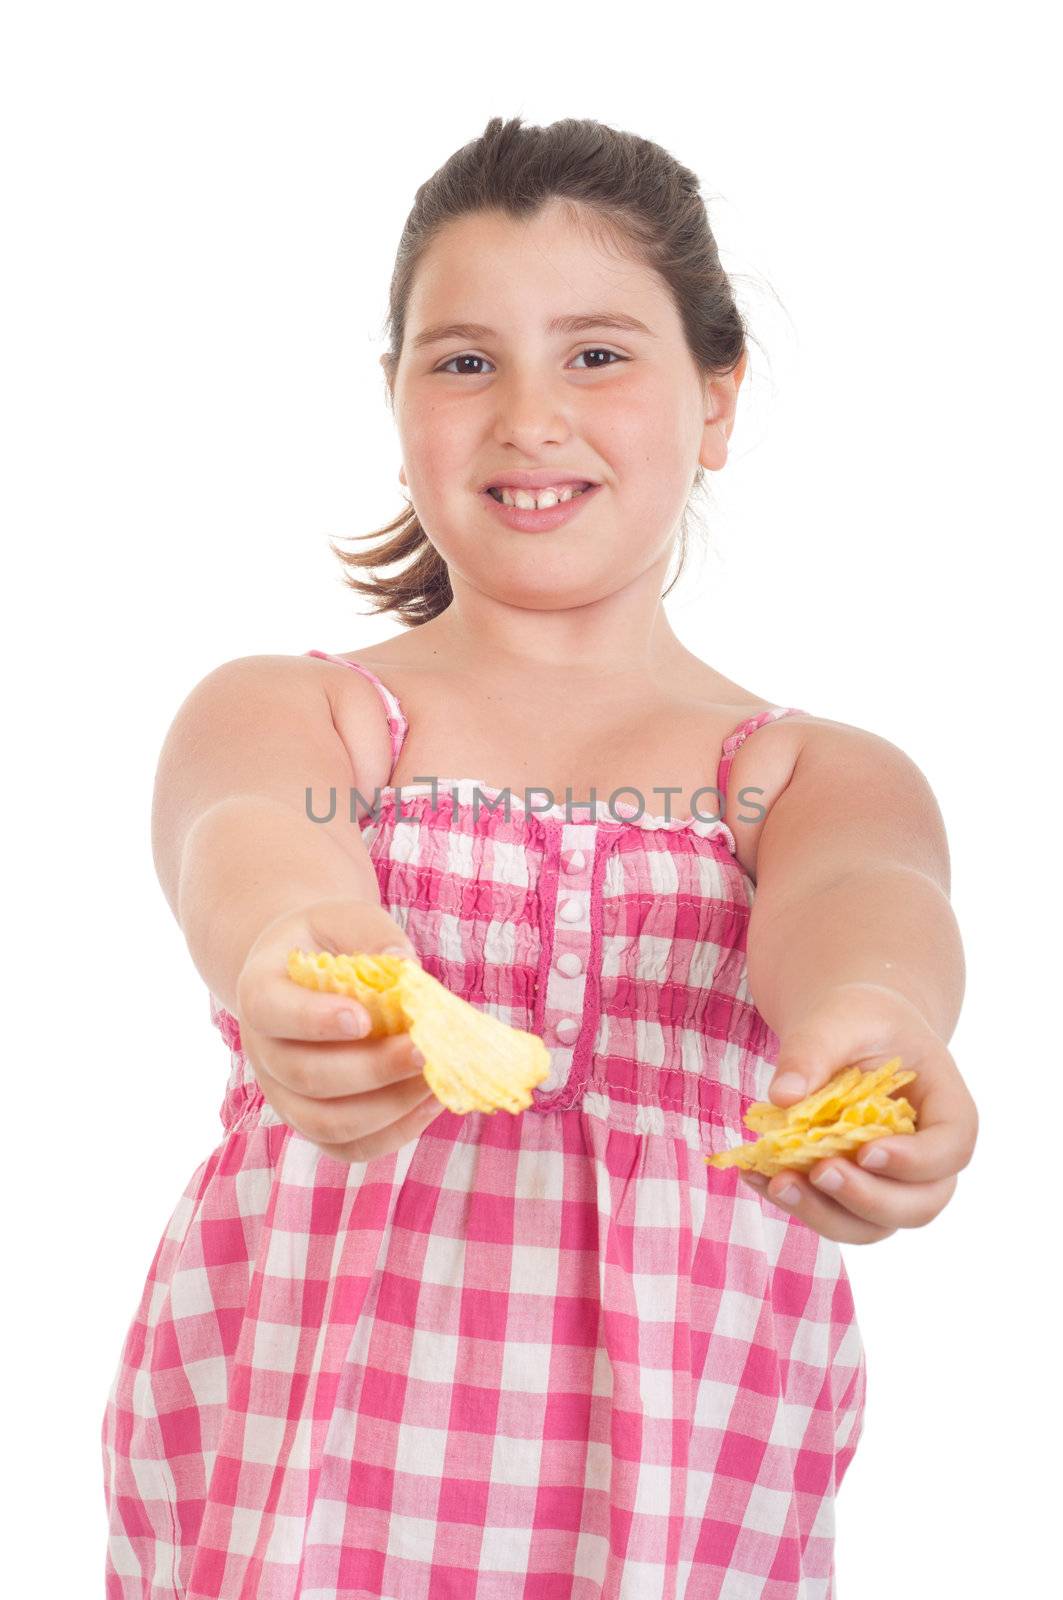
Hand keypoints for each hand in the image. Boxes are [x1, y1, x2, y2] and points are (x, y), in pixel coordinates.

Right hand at [235, 896, 441, 1163]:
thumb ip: (371, 935)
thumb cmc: (328, 942)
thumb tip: (407, 967)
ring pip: (326, 1124)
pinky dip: (393, 1134)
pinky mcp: (312, 1123)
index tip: (364, 1018)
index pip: (272, 1012)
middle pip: (306, 1077)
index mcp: (259, 991)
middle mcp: (262, 1052)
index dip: (315, 1021)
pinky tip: (430, 1102)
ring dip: (387, 1109)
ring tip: (436, 1081)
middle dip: (371, 1069)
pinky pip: (348, 1148)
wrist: (301, 973)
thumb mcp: (342, 918)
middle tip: (423, 1050)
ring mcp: (283, 1095)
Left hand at [738, 982, 978, 1243]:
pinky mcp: (856, 1193)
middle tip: (819, 1172)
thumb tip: (782, 1097)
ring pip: (876, 1225)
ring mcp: (896, 1183)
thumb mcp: (838, 1019)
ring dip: (827, 1215)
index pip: (952, 1147)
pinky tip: (758, 1177)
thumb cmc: (858, 1021)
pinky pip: (836, 1215)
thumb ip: (813, 1051)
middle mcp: (930, 1157)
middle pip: (921, 1203)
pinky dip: (799, 1205)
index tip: (867, 1151)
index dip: (917, 1161)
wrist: (850, 1034)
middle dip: (868, 1199)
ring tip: (778, 1183)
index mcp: (947, 1107)